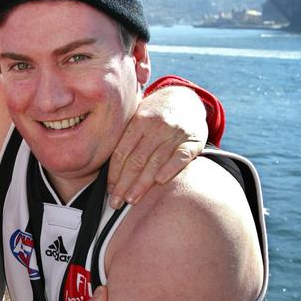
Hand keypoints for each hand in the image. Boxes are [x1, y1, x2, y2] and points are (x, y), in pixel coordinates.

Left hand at [107, 86, 206, 208]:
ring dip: (142, 184)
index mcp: (138, 121)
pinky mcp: (193, 140)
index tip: (108, 190)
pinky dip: (170, 169)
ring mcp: (175, 133)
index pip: (122, 152)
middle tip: (115, 202)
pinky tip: (160, 182)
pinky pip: (181, 157)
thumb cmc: (155, 113)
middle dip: (124, 184)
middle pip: (136, 160)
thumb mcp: (137, 116)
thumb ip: (126, 138)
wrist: (185, 98)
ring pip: (155, 162)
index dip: (113, 173)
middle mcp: (156, 127)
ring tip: (131, 200)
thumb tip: (106, 168)